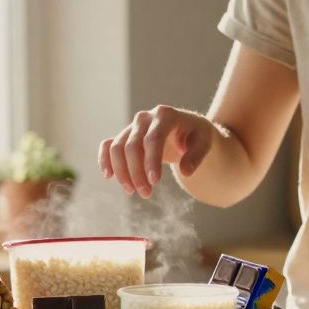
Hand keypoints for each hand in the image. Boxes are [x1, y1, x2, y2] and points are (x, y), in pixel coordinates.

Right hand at [98, 105, 213, 197]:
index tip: (154, 182)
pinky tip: (108, 176)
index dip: (151, 161)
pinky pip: (108, 145)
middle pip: (132, 146)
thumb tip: (186, 172)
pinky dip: (105, 159)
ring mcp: (132, 126)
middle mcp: (145, 118)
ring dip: (122, 172)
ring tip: (133, 191)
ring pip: (117, 148)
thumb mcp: (204, 142)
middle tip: (146, 194)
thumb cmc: (196, 135)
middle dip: (136, 172)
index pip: (153, 139)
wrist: (187, 129)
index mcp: (165, 115)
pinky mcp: (125, 136)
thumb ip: (196, 156)